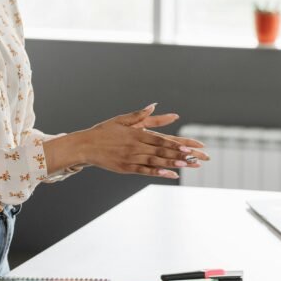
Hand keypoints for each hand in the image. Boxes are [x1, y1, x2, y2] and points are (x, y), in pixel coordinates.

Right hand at [77, 104, 209, 178]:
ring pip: (155, 161)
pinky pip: (145, 171)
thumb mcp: (121, 119)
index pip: (160, 138)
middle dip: (179, 154)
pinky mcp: (126, 168)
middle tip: (195, 157)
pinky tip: (170, 174)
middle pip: (161, 150)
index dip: (175, 143)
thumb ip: (139, 115)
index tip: (189, 145)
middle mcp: (135, 146)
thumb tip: (153, 105)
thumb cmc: (104, 131)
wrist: (85, 145)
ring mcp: (131, 158)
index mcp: (136, 133)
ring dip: (171, 163)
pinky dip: (158, 172)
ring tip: (186, 165)